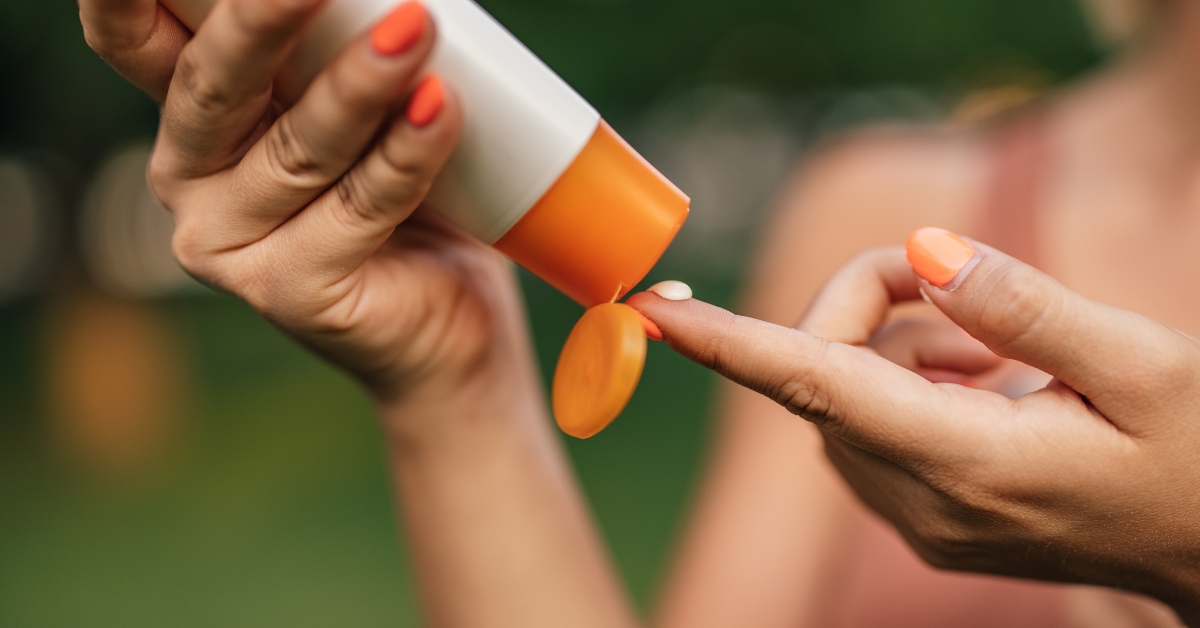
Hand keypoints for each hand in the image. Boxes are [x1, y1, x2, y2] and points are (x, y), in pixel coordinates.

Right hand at [81, 0, 539, 425]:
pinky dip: (405, 156)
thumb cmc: (416, 196)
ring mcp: (228, 244)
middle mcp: (193, 175)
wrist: (454, 317)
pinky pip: (357, 210)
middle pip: (212, 84)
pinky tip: (441, 108)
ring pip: (298, 148)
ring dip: (360, 85)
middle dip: (262, 20)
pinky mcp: (287, 293)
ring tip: (416, 31)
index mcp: (200, 112)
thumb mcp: (368, 107)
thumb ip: (339, 52)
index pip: (136, 38)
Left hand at [628, 231, 1199, 623]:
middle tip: (954, 280)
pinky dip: (900, 381)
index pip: (817, 389)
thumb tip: (921, 250)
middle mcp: (924, 503)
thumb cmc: (1198, 455)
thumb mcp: (1144, 364)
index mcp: (973, 464)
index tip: (652, 308)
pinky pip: (864, 427)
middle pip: (824, 372)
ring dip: (890, 343)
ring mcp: (917, 520)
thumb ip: (1023, 305)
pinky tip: (979, 381)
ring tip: (993, 351)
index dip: (728, 344)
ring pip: (838, 398)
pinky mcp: (923, 519)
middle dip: (866, 303)